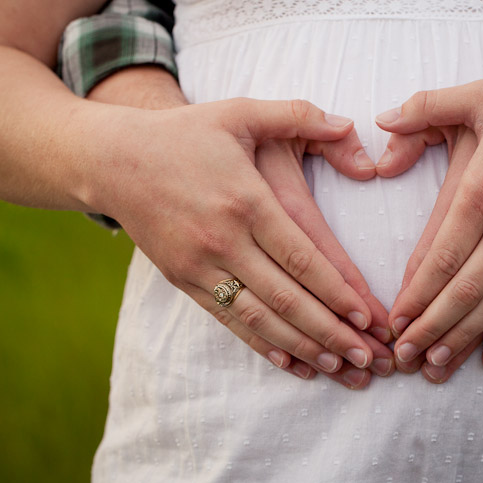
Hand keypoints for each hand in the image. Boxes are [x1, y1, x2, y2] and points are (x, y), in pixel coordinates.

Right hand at [87, 78, 392, 387]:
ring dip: (304, 347)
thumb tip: (351, 125)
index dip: (338, 291)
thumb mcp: (241, 112)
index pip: (302, 257)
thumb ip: (299, 115)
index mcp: (247, 200)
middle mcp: (224, 239)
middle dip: (332, 332)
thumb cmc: (185, 134)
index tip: (368, 317)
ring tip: (342, 369)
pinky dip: (263, 345)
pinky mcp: (182, 280)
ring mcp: (200, 265)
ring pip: (260, 318)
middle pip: (287, 298)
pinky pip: (228, 321)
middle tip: (370, 358)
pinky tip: (294, 363)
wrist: (112, 159)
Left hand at [375, 63, 482, 378]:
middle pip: (465, 290)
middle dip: (432, 328)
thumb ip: (427, 106)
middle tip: (407, 359)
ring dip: (466, 338)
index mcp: (482, 189)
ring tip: (439, 368)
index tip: (395, 322)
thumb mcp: (482, 95)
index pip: (441, 256)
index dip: (415, 295)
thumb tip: (381, 120)